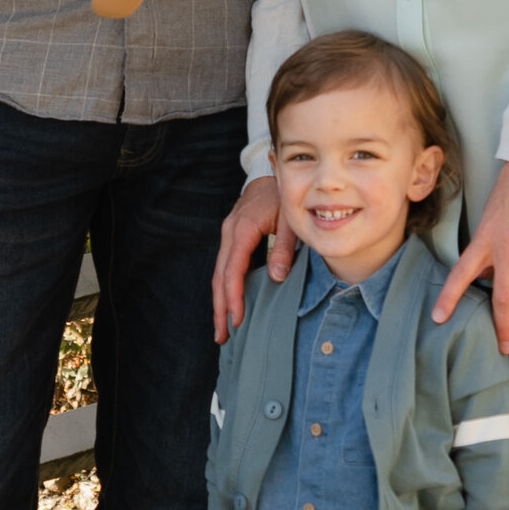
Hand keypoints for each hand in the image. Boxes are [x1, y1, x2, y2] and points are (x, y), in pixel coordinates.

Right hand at [212, 172, 291, 337]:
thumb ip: (284, 248)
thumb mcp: (290, 220)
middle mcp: (229, 233)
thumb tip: (277, 277)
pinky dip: (224, 287)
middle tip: (222, 336)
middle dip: (219, 308)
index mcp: (242, 229)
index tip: (236, 319)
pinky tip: (228, 303)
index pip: (233, 269)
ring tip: (222, 328)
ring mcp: (227, 234)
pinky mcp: (231, 236)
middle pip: (219, 276)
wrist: (269, 173)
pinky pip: (224, 265)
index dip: (233, 296)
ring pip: (218, 272)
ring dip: (219, 300)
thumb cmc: (282, 195)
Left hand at [433, 160, 508, 353]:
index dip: (449, 298)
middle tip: (504, 347)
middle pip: (503, 299)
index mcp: (485, 239)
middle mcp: (507, 247)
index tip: (439, 319)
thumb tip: (487, 278)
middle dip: (503, 328)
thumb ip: (488, 249)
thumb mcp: (490, 218)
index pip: (462, 274)